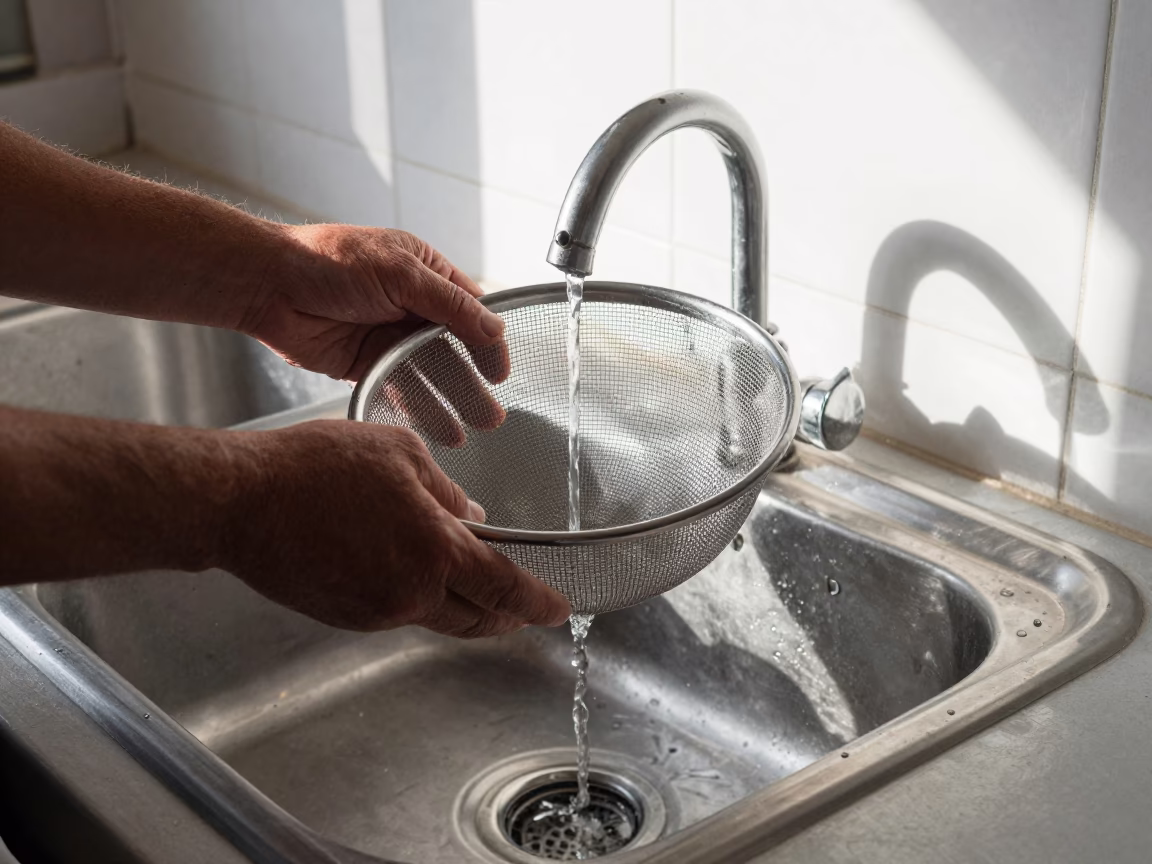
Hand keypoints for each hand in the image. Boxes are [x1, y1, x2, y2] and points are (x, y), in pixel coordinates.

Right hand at [222, 420, 570, 635]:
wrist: (239, 502)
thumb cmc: (314, 468)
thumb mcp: (399, 453)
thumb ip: (446, 490)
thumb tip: (470, 514)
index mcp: (434, 551)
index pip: (504, 588)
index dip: (537, 603)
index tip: (558, 609)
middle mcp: (410, 593)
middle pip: (477, 618)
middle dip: (506, 615)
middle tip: (522, 607)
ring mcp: (376, 612)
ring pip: (437, 617)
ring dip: (462, 606)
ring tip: (470, 585)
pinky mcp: (346, 616)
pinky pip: (398, 614)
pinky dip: (418, 600)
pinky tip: (410, 572)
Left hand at [245, 224, 510, 446]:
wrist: (269, 285)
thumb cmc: (328, 261)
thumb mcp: (401, 273)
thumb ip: (451, 305)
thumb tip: (494, 329)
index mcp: (425, 271)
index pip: (472, 310)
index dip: (489, 341)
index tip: (500, 372)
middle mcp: (410, 304)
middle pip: (453, 348)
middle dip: (473, 382)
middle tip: (491, 415)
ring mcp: (388, 335)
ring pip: (428, 373)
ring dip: (449, 401)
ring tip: (470, 428)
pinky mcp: (366, 362)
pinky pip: (399, 387)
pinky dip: (416, 407)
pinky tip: (434, 426)